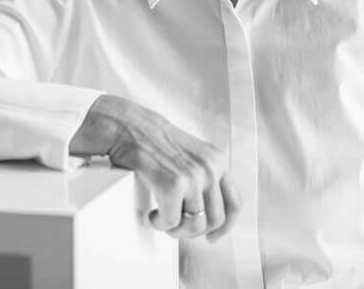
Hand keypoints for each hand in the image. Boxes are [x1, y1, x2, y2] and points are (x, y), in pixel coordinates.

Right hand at [70, 94, 239, 241]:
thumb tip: (206, 209)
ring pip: (194, 225)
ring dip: (176, 229)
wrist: (129, 127)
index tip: (213, 236)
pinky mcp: (172, 185)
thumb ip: (204, 176)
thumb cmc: (153, 141)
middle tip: (177, 226)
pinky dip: (160, 223)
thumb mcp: (191, 154)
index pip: (234, 203)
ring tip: (163, 219)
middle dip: (193, 230)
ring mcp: (193, 177)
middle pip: (215, 220)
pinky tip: (153, 214)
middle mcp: (210, 168)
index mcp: (218, 161)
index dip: (225, 226)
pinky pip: (171, 221)